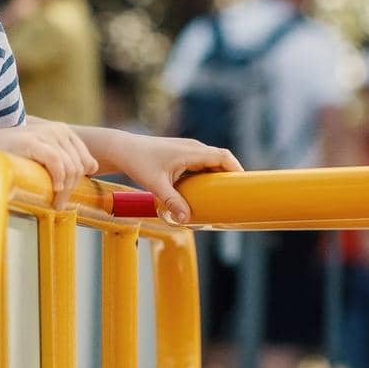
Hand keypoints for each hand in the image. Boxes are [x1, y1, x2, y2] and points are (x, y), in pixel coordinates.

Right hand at [0, 117, 98, 207]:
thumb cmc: (15, 156)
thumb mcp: (45, 154)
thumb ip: (66, 158)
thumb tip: (94, 167)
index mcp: (63, 131)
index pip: (85, 160)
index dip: (81, 180)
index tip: (68, 194)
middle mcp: (57, 130)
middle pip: (78, 165)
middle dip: (72, 187)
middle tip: (60, 203)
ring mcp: (45, 134)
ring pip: (70, 167)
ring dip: (65, 189)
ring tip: (56, 202)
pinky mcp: (33, 141)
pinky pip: (57, 163)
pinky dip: (59, 178)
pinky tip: (53, 189)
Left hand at [108, 132, 241, 224]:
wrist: (124, 149)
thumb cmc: (138, 163)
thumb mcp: (156, 185)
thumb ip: (172, 202)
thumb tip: (185, 219)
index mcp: (191, 151)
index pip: (222, 157)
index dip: (236, 169)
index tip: (244, 185)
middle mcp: (193, 148)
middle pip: (221, 159)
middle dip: (232, 175)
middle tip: (239, 196)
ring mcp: (189, 149)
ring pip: (213, 161)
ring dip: (221, 175)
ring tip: (227, 195)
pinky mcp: (184, 154)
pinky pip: (204, 163)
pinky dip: (210, 175)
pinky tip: (209, 190)